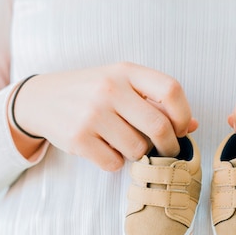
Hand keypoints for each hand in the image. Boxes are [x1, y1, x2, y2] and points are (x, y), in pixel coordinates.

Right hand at [10, 62, 197, 170]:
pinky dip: (114, 162)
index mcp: (126, 71)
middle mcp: (109, 89)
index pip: (171, 90)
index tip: (182, 128)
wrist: (41, 99)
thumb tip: (194, 125)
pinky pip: (114, 163)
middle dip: (169, 146)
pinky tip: (104, 148)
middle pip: (159, 126)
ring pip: (137, 149)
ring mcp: (92, 114)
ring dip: (138, 154)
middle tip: (167, 151)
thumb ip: (157, 101)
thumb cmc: (91, 92)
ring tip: (124, 143)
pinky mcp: (78, 138)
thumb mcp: (123, 85)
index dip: (184, 114)